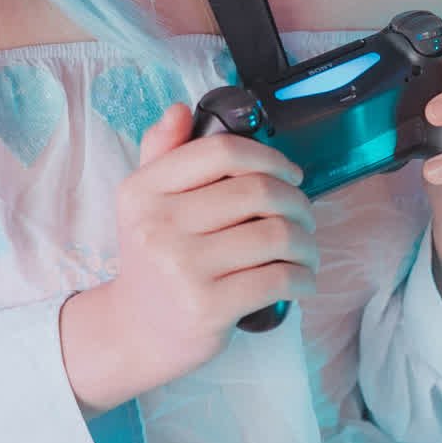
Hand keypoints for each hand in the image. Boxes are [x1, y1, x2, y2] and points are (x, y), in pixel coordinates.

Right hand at [78, 101, 318, 400]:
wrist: (135, 333)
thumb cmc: (153, 262)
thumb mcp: (144, 204)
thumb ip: (161, 154)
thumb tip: (181, 109)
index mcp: (144, 191)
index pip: (221, 152)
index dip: (269, 156)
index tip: (290, 173)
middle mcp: (158, 225)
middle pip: (257, 192)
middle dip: (297, 202)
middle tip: (304, 217)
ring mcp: (183, 268)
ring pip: (276, 235)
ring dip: (307, 243)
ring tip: (306, 251)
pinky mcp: (208, 307)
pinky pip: (277, 279)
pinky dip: (303, 278)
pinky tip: (302, 280)